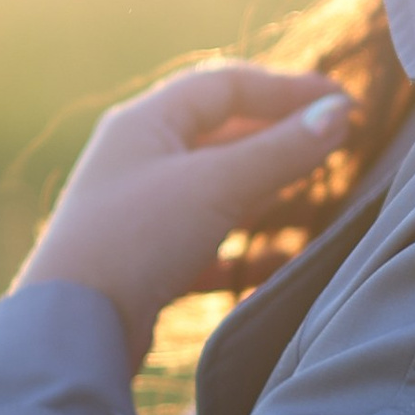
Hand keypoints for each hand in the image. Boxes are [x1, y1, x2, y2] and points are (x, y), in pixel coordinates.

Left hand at [14, 62, 354, 368]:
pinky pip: (206, 243)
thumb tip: (339, 114)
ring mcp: (139, 212)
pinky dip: (245, 249)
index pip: (226, 85)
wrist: (71, 329)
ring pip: (216, 190)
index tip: (343, 104)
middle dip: (280, 139)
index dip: (288, 89)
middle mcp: (138, 159)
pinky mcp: (144, 263)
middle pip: (222, 135)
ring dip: (268, 193)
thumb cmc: (136, 239)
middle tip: (336, 147)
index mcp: (145, 121)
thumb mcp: (216, 186)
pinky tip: (281, 261)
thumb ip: (281, 150)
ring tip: (320, 202)